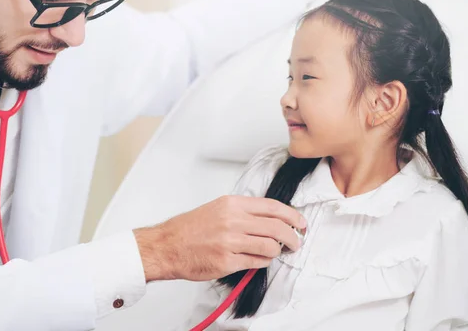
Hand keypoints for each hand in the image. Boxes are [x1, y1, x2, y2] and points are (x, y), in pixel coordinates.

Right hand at [133, 195, 306, 281]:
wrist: (167, 245)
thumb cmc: (190, 228)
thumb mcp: (217, 208)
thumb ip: (243, 212)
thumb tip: (270, 218)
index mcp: (232, 204)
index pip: (272, 207)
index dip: (292, 216)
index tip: (300, 223)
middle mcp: (232, 220)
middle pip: (277, 227)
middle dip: (292, 237)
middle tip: (296, 242)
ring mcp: (230, 242)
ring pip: (270, 246)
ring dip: (277, 251)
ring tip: (275, 252)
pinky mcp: (227, 261)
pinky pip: (257, 262)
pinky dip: (263, 261)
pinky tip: (259, 259)